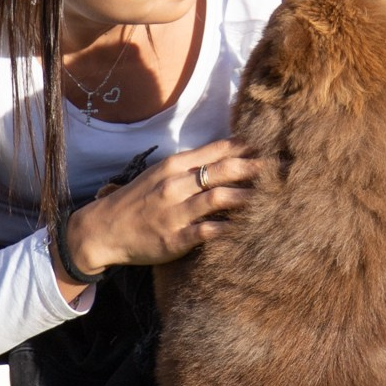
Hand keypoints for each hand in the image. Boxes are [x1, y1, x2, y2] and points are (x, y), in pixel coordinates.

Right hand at [62, 138, 262, 274]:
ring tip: (271, 197)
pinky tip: (247, 227)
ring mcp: (175, 212)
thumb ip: (191, 165)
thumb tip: (229, 154)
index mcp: (173, 166)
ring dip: (247, 197)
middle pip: (222, 171)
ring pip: (218, 198)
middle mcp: (175, 185)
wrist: (104, 230)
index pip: (216, 151)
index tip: (271, 146)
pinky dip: (229, 228)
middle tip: (282, 169)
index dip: (245, 148)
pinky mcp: (175, 239)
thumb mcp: (160, 175)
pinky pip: (208, 231)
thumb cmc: (138, 201)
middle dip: (255, 169)